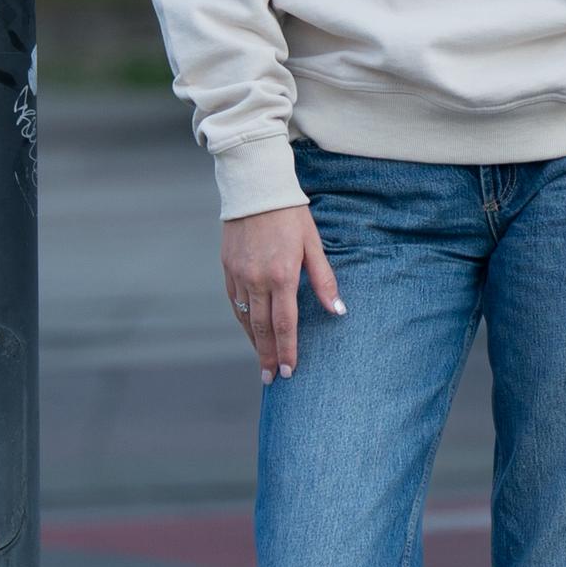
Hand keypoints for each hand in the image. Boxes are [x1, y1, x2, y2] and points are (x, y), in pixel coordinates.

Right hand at [221, 205, 342, 382]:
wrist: (255, 186)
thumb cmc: (290, 213)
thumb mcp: (313, 243)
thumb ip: (324, 280)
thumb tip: (337, 311)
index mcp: (282, 275)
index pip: (284, 324)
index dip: (287, 350)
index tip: (290, 372)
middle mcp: (257, 279)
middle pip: (261, 328)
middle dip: (268, 356)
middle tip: (272, 380)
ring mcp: (239, 274)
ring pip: (245, 318)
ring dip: (254, 343)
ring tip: (262, 362)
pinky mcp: (227, 267)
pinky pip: (234, 302)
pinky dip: (242, 320)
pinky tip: (249, 330)